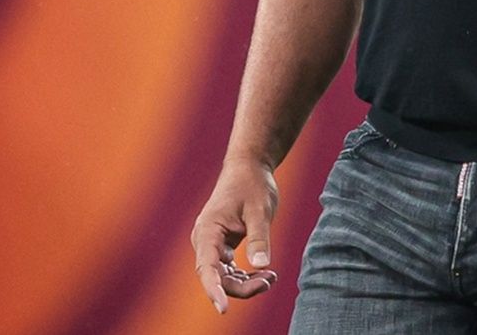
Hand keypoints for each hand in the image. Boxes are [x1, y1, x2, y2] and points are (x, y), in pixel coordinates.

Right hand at [191, 156, 280, 313]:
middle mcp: (205, 240)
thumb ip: (259, 237)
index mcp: (208, 230)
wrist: (249, 167)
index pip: (206, 267)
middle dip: (242, 286)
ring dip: (246, 282)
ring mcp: (213, 244)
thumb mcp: (260, 209)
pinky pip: (230, 269)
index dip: (213, 290)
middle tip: (270, 280)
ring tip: (272, 277)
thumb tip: (261, 265)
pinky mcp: (223, 245)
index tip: (223, 308)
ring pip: (224, 276)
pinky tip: (266, 272)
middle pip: (217, 276)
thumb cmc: (252, 184)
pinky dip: (246, 274)